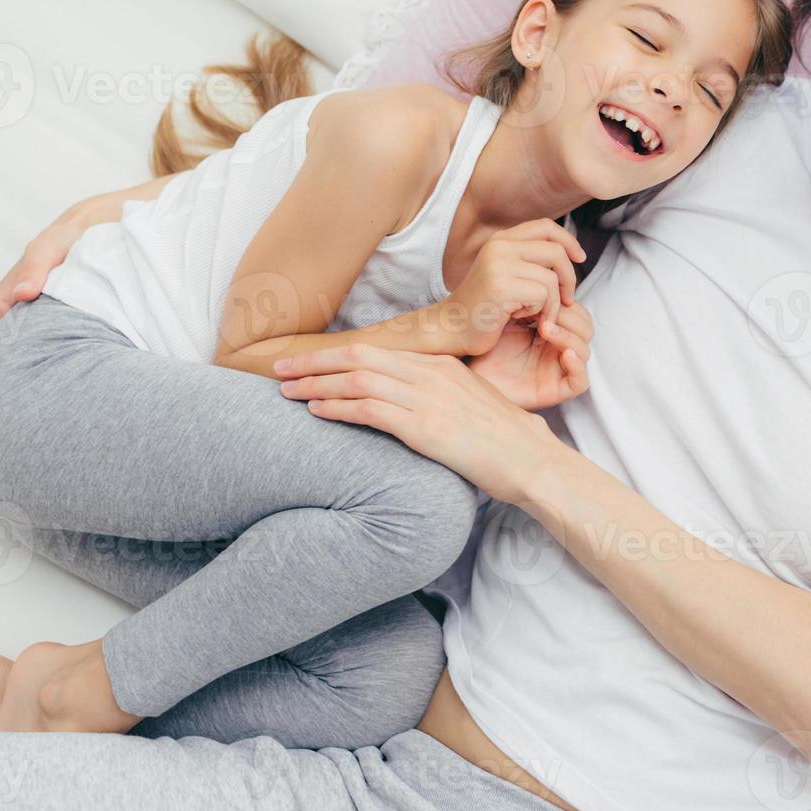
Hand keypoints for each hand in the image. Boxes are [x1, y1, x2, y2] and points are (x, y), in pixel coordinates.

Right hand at [0, 219, 84, 450]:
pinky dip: (13, 397)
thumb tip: (23, 293)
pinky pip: (24, 373)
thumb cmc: (67, 242)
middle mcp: (8, 325)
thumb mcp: (50, 248)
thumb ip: (38, 267)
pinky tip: (22, 420)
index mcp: (1, 308)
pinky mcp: (48, 340)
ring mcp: (27, 335)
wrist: (92, 237)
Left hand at [277, 344, 563, 503]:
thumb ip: (439, 399)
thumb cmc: (505, 442)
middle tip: (279, 368)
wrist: (531, 460)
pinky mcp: (424, 426)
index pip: (379, 350)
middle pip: (360, 356)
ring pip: (357, 380)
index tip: (310, 361)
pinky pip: (369, 410)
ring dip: (316, 385)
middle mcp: (431, 373)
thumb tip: (410, 408)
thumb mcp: (470, 407)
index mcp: (442, 365)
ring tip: (287, 392)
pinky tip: (316, 411)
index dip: (338, 354)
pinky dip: (338, 407)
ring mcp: (428, 397)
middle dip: (315, 362)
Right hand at [442, 218, 585, 355]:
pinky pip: (543, 295)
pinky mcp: (501, 286)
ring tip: (540, 315)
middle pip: (555, 251)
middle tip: (567, 300)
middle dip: (569, 278)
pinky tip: (524, 319)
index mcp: (501, 240)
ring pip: (551, 277)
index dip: (568, 241)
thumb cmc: (484, 307)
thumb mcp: (506, 274)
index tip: (579, 259)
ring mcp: (498, 264)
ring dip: (554, 302)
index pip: (546, 226)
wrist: (451, 328)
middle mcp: (499, 246)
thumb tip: (568, 252)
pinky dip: (542, 312)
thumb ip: (529, 260)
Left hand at [466, 301, 592, 409]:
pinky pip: (581, 381)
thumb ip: (530, 298)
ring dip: (569, 337)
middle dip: (569, 316)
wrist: (470, 371)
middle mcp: (558, 348)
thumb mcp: (509, 315)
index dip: (565, 301)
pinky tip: (564, 354)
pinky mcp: (557, 390)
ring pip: (585, 350)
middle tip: (546, 312)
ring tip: (546, 329)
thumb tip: (547, 273)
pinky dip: (578, 366)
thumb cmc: (486, 344)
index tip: (544, 293)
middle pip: (586, 328)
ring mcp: (558, 369)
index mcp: (552, 330)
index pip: (576, 311)